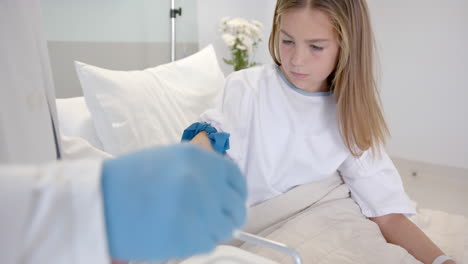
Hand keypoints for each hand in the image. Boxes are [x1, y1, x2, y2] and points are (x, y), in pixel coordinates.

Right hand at [101, 144, 246, 260]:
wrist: (97, 201)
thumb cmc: (128, 181)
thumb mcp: (168, 161)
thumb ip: (199, 172)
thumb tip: (222, 191)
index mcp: (198, 159)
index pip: (236, 179)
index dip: (237, 193)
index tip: (232, 202)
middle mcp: (203, 181)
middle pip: (235, 208)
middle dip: (226, 216)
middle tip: (212, 221)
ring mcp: (197, 209)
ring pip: (223, 228)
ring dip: (210, 230)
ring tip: (186, 226)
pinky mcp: (187, 236)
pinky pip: (207, 243)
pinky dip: (196, 243)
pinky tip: (177, 235)